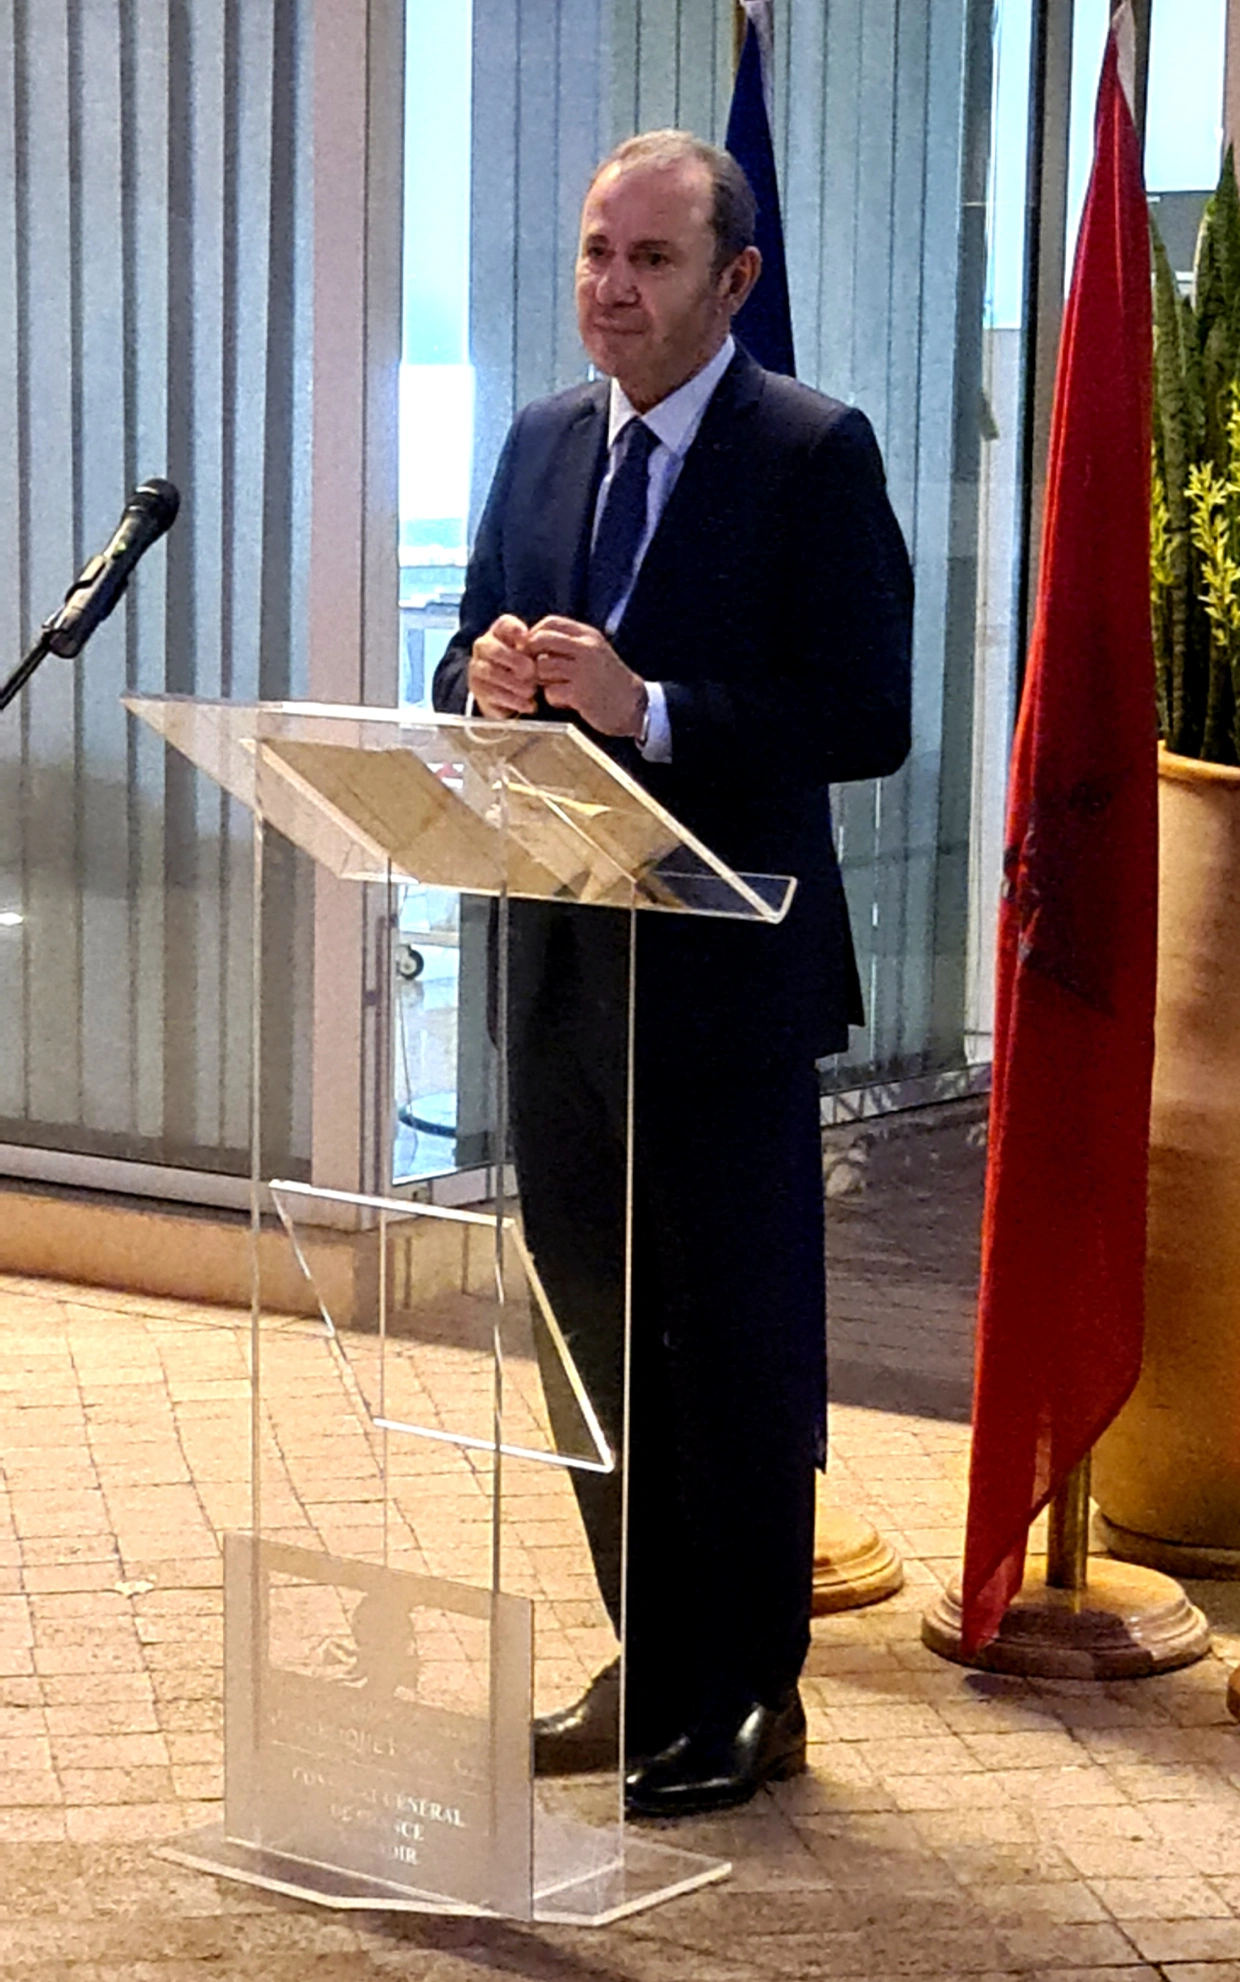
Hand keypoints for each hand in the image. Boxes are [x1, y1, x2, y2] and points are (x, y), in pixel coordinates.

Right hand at [468, 614, 537, 717]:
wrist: (507, 693)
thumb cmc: (524, 668)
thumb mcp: (532, 655)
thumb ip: (535, 650)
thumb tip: (536, 656)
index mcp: (498, 632)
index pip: (504, 624)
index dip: (515, 630)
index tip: (526, 639)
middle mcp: (483, 647)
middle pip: (494, 649)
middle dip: (514, 660)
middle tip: (531, 671)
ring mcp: (478, 669)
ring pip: (491, 673)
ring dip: (514, 683)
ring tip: (531, 691)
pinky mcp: (478, 691)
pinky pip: (493, 694)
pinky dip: (513, 701)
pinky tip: (529, 705)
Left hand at [528, 616, 646, 736]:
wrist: (633, 705)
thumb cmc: (607, 679)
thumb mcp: (593, 651)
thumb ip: (569, 643)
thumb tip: (533, 641)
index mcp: (588, 635)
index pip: (550, 623)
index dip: (534, 635)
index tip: (533, 650)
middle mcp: (586, 649)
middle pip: (540, 640)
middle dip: (531, 655)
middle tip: (536, 669)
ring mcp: (583, 671)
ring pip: (542, 667)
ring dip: (543, 680)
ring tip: (557, 687)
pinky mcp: (580, 694)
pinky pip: (550, 692)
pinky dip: (554, 699)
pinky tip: (567, 701)